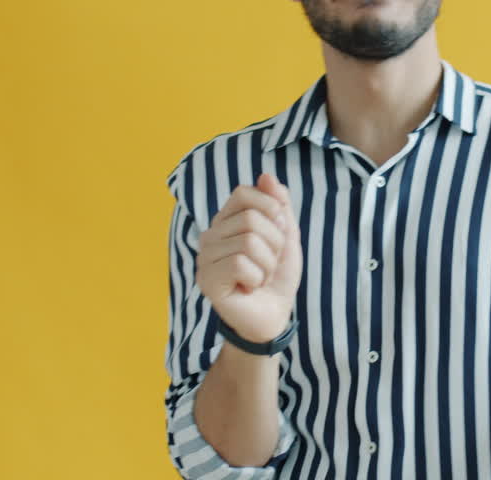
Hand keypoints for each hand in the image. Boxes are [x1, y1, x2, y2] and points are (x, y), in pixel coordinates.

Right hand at [195, 173, 302, 343]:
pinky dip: (257, 278)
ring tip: (260, 277)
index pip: (245, 193)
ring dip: (267, 263)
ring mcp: (205, 257)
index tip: (278, 234)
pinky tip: (250, 287)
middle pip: (252, 218)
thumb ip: (278, 204)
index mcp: (226, 220)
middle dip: (275, 243)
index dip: (272, 210)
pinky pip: (240, 263)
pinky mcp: (207, 280)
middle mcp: (210, 234)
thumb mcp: (286, 235)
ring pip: (248, 241)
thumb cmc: (277, 276)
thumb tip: (266, 175)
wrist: (274, 315)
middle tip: (269, 263)